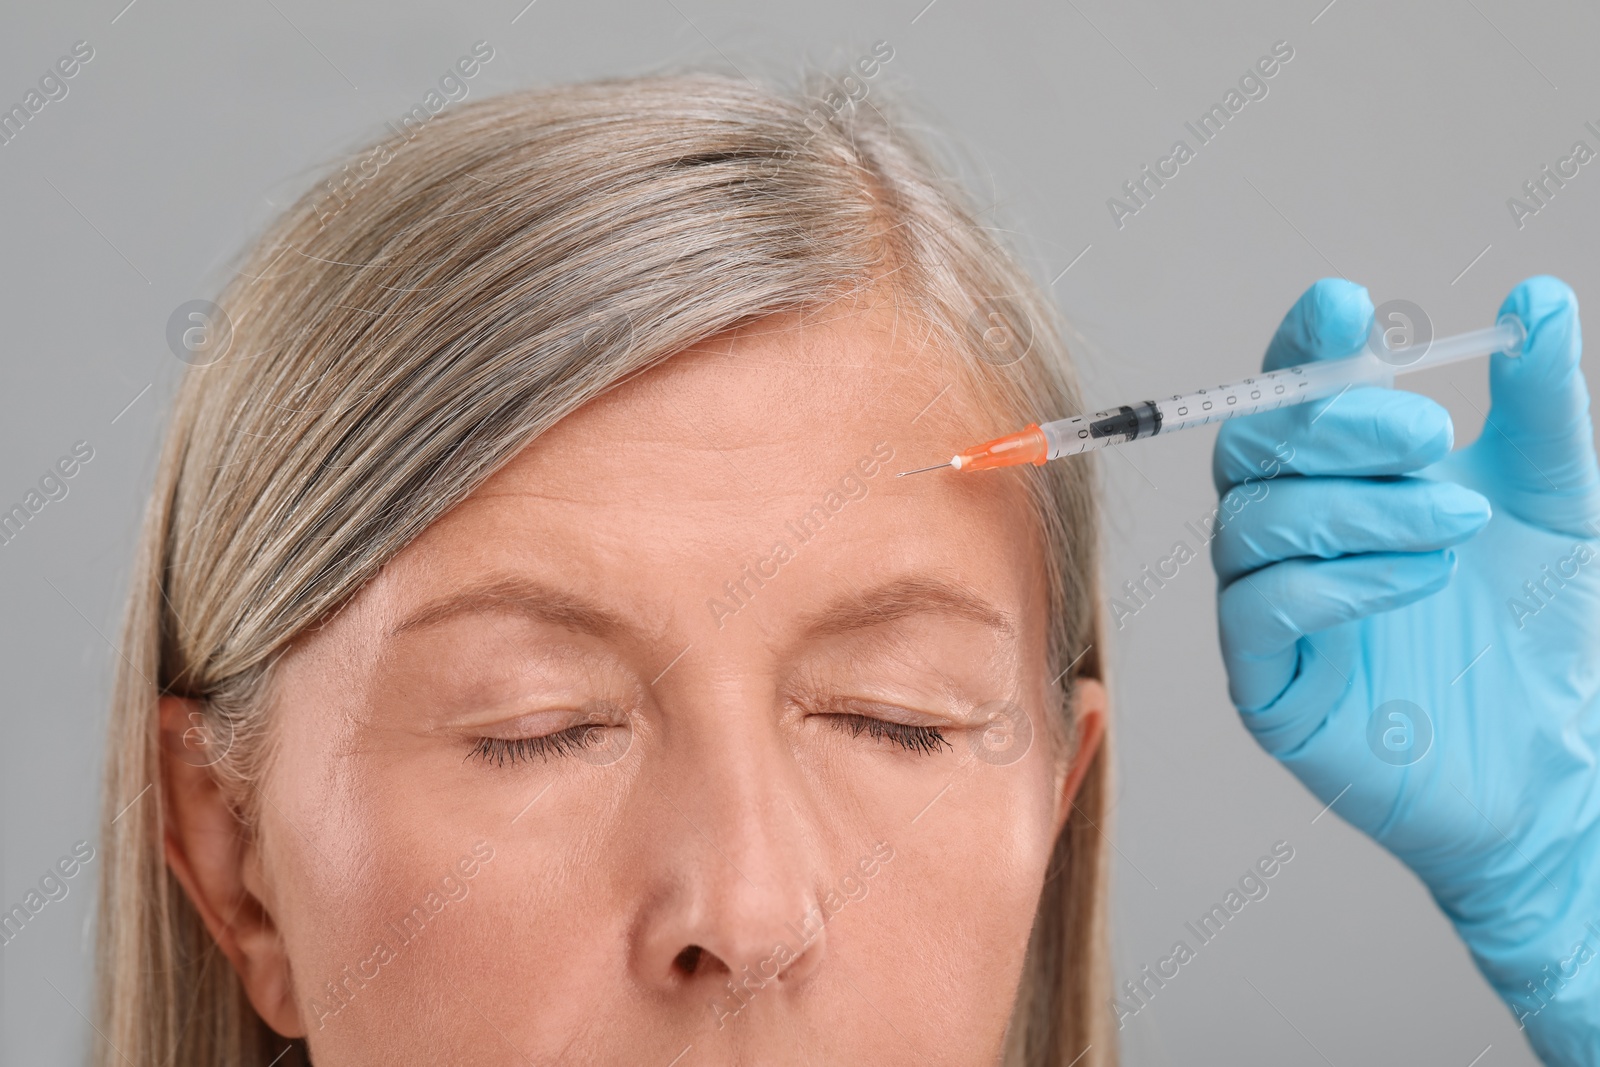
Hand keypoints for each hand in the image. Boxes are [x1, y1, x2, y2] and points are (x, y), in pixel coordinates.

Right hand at [1211, 276, 1599, 1063]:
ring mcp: (1264, 608)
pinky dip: (1338, 579)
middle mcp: (1283, 532)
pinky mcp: (1266, 685)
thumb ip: (1543, 406)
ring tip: (1457, 524)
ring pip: (1249, 523)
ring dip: (1356, 508)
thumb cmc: (1536, 628)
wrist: (1551, 763)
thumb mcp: (1556, 500)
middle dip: (1336, 426)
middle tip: (1434, 436)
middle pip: (1248, 445)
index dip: (1300, 344)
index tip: (1348, 308)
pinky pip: (1259, 609)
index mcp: (1334, 475)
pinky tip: (1419, 580)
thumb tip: (1537, 301)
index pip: (1286, 391)